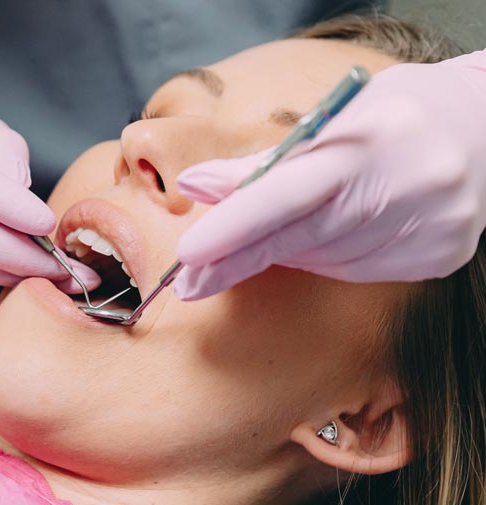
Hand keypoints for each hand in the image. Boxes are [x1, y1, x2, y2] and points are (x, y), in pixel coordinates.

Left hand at [174, 50, 485, 299]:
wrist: (484, 124)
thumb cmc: (392, 114)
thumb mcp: (331, 118)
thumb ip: (264, 160)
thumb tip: (197, 184)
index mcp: (370, 139)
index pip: (288, 192)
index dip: (236, 225)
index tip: (189, 253)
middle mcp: (406, 186)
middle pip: (300, 238)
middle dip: (237, 260)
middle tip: (189, 281)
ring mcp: (430, 227)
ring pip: (326, 261)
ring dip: (286, 252)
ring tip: (280, 231)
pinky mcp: (441, 255)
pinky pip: (358, 272)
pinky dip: (327, 259)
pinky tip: (328, 236)